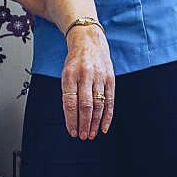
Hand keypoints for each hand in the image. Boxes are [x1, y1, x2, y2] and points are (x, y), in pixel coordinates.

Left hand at [59, 22, 114, 138]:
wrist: (89, 40)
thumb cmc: (75, 61)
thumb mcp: (66, 73)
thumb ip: (68, 93)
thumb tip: (71, 118)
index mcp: (70, 74)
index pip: (70, 102)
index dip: (71, 119)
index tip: (72, 132)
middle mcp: (85, 75)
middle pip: (85, 105)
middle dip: (84, 123)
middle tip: (82, 136)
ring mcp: (99, 76)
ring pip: (98, 104)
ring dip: (95, 122)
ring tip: (91, 134)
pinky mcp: (110, 78)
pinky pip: (110, 100)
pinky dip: (107, 115)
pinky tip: (104, 127)